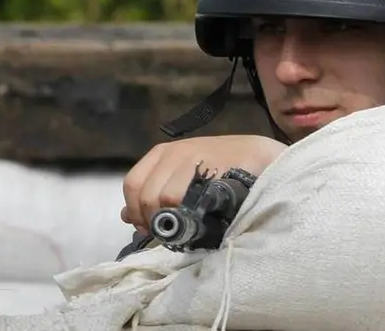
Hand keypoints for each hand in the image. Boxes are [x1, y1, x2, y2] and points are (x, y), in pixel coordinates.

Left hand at [121, 135, 286, 234]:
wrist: (258, 156)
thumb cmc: (219, 168)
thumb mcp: (181, 174)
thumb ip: (155, 191)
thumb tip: (126, 215)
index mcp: (162, 153)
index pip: (132, 184)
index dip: (136, 210)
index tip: (148, 227)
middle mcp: (175, 152)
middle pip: (148, 194)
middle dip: (153, 220)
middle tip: (168, 232)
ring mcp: (196, 158)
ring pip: (167, 198)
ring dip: (172, 219)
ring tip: (185, 227)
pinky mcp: (215, 167)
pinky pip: (193, 198)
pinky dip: (191, 214)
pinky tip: (200, 219)